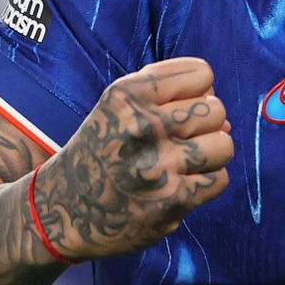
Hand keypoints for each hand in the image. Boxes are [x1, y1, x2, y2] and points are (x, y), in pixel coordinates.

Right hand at [35, 57, 232, 261]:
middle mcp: (141, 127)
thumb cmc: (102, 147)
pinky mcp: (170, 202)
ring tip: (185, 162)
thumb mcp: (117, 104)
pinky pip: (219, 179)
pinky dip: (206, 182)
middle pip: (217, 110)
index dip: (198, 91)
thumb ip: (166, 87)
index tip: (178, 107)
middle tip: (181, 139)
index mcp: (127, 95)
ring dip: (211, 154)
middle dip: (207, 123)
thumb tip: (216, 94)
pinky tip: (182, 183)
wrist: (60, 209)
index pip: (202, 74)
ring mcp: (157, 167)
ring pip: (224, 145)